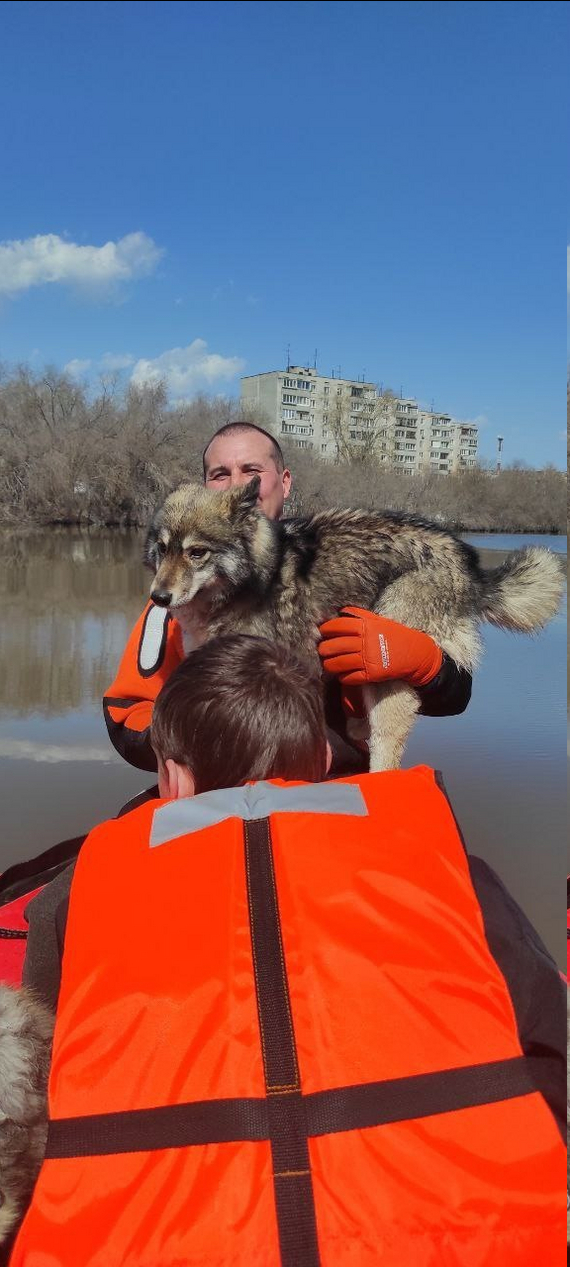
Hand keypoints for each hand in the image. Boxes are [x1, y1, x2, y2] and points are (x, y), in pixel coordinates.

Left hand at [318, 607, 442, 687]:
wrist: (417, 654)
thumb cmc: (397, 635)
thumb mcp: (380, 621)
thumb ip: (361, 616)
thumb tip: (341, 612)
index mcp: (367, 626)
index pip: (338, 626)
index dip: (326, 629)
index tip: (322, 631)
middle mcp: (366, 642)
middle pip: (334, 645)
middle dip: (323, 648)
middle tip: (321, 649)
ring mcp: (368, 659)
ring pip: (338, 663)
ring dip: (328, 664)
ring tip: (327, 663)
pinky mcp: (372, 674)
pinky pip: (349, 677)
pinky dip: (342, 677)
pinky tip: (341, 674)